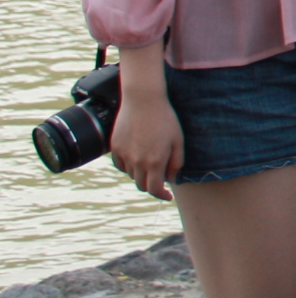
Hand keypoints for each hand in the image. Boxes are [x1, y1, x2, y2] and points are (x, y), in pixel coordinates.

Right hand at [110, 85, 181, 200]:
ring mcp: (124, 155)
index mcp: (155, 161)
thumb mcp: (178, 141)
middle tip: (160, 178)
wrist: (143, 101)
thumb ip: (175, 163)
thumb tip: (170, 179)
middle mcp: (137, 161)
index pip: (154, 189)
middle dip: (152, 185)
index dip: (161, 195)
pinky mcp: (115, 147)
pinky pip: (121, 165)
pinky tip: (137, 157)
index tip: (167, 196)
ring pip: (132, 175)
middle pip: (141, 185)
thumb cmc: (165, 119)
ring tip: (151, 161)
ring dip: (141, 174)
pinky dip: (129, 166)